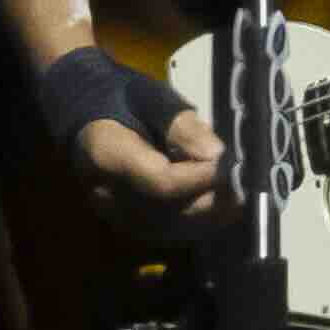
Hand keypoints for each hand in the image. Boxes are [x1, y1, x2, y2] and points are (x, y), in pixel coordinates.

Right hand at [75, 106, 228, 238]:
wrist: (82, 110)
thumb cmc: (121, 97)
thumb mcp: (153, 99)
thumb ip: (185, 129)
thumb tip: (218, 156)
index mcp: (106, 154)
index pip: (160, 182)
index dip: (201, 179)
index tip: (232, 166)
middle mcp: (105, 193)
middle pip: (167, 211)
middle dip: (212, 201)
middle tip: (247, 185)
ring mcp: (113, 213)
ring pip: (169, 228)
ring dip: (208, 216)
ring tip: (238, 197)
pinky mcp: (125, 222)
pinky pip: (165, 231)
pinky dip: (195, 222)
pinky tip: (217, 207)